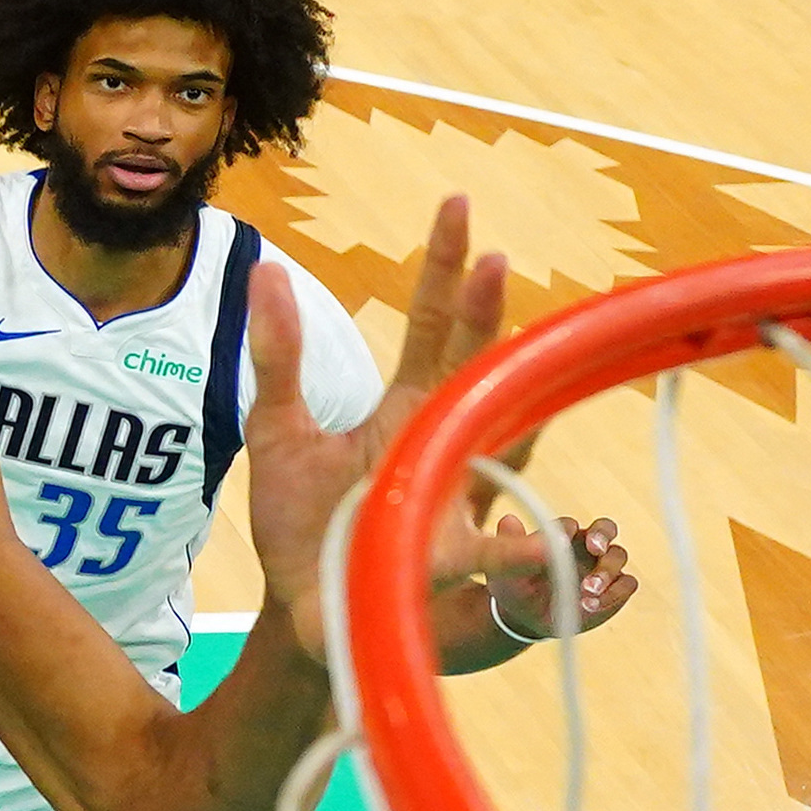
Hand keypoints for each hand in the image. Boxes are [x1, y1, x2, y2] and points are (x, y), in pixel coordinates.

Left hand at [236, 195, 511, 635]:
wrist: (302, 605)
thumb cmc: (303, 520)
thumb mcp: (278, 430)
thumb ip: (278, 356)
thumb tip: (265, 272)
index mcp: (409, 408)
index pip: (433, 326)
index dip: (444, 269)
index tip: (456, 205)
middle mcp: (446, 442)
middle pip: (474, 367)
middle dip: (482, 316)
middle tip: (492, 259)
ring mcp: (456, 496)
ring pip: (506, 440)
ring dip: (518, 401)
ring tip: (537, 346)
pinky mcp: (451, 560)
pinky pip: (499, 552)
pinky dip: (522, 548)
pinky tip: (545, 541)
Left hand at [436, 508, 638, 669]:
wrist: (527, 619)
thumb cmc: (517, 589)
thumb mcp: (506, 571)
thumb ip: (510, 545)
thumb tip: (508, 520)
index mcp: (560, 537)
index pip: (569, 525)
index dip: (569, 530)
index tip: (564, 539)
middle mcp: (586, 547)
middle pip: (606, 529)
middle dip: (602, 536)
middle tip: (596, 549)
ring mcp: (602, 568)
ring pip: (618, 556)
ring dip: (606, 573)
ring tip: (587, 593)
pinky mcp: (614, 590)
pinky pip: (626, 584)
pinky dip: (616, 593)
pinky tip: (594, 605)